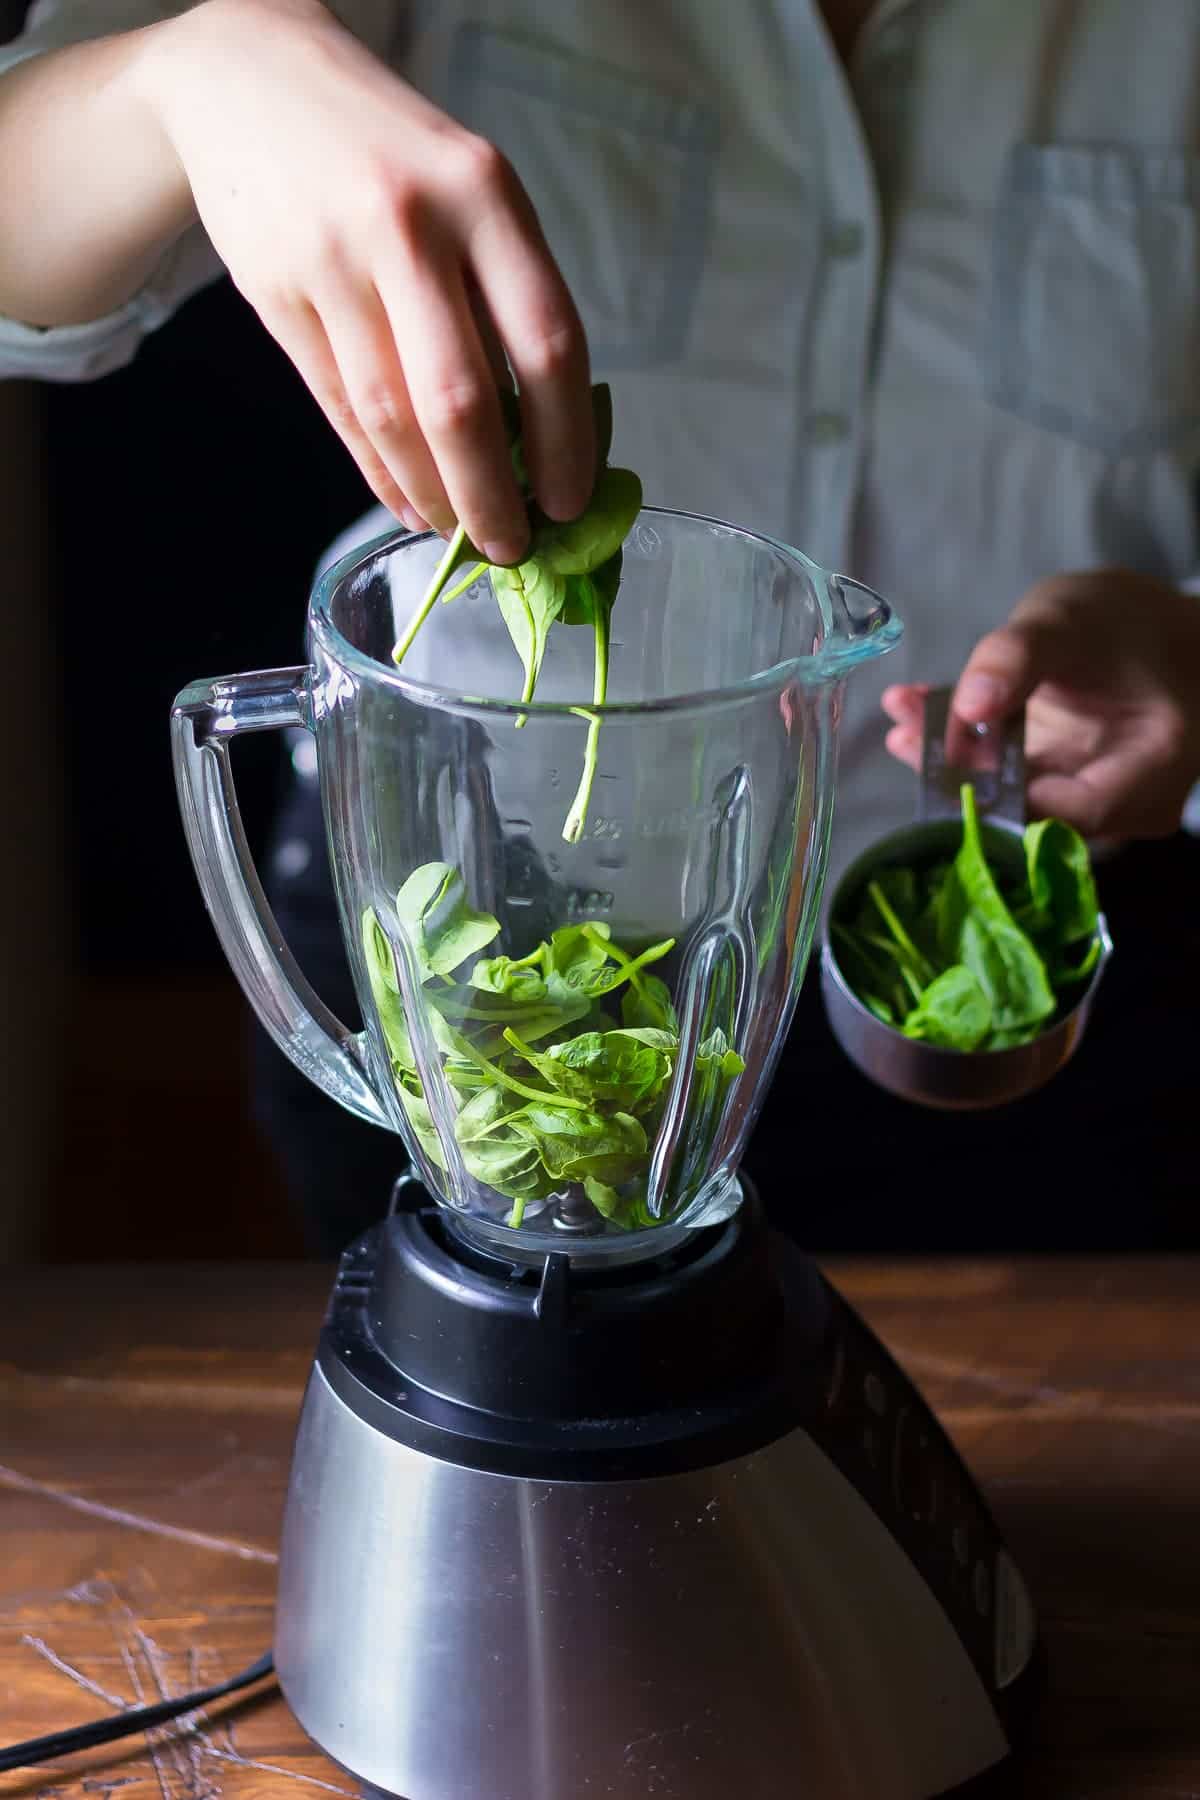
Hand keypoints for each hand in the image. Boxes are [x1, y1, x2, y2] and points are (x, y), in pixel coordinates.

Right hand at [142, 0, 593, 559]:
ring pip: (393, 418)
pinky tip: (406, 502)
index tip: (571, 501)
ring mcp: (335, 263)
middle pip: (463, 402)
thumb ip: (504, 296)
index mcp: (483, 195)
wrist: (249, 78)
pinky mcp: (277, 295)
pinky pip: (339, 409)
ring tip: (458, 532)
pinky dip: (377, 472)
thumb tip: (544, 438)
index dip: (566, 440)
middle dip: (493, 494)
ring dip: (432, 494)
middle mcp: (410, 226)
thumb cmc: (389, 152)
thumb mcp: (468, 189)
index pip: (547, 343)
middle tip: (511, 545)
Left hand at [881, 569, 1199, 837]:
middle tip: (905, 736)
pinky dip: (968, 753)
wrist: (1149, 628)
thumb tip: (969, 706)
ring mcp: (1097, 801)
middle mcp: (1131, 800)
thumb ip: (1020, 656)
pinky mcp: (1065, 791)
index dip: (1008, 798)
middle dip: (965, 776)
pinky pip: (1011, 782)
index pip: (1076, 813)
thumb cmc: (1124, 620)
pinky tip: (919, 719)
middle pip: (1040, 813)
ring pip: (1017, 801)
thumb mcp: (1070, 619)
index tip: (944, 759)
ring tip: (904, 722)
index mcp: (1154, 766)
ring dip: (956, 763)